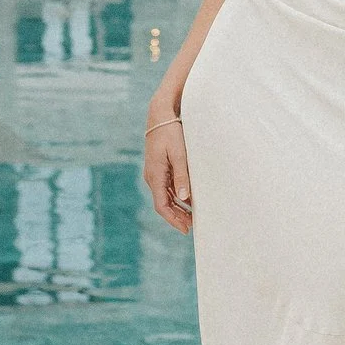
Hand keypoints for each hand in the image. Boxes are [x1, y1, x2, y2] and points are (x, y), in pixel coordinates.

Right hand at [143, 104, 191, 232]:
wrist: (160, 116)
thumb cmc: (171, 133)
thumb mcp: (179, 154)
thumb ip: (182, 175)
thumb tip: (184, 197)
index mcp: (155, 176)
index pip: (162, 206)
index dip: (173, 220)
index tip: (186, 229)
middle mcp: (152, 177)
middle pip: (163, 204)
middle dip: (177, 217)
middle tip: (192, 227)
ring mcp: (154, 173)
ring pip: (165, 197)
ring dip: (177, 208)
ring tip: (192, 217)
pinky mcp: (159, 168)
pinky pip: (166, 188)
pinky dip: (176, 197)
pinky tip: (187, 201)